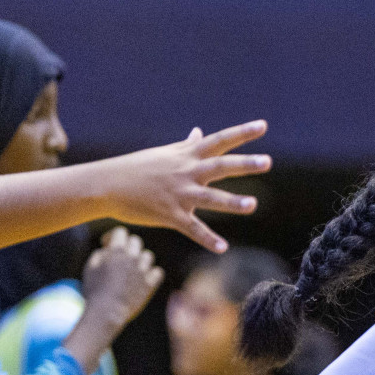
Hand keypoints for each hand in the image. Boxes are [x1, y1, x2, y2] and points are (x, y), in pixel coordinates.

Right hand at [81, 227, 163, 331]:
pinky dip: (151, 273)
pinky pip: (157, 271)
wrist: (106, 312)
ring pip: (147, 255)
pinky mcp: (150, 283)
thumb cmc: (94, 290)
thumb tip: (109, 248)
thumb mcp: (90, 268)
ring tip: (130, 269)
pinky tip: (142, 278)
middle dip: (127, 246)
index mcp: (116, 251)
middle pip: (135, 241)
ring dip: (139, 259)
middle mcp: (132, 257)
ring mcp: (143, 270)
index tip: (107, 245)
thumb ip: (101, 253)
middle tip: (119, 257)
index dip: (113, 236)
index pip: (120, 231)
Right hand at [98, 122, 270, 253]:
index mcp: (188, 156)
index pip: (220, 140)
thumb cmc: (138, 167)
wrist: (107, 184)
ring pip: (210, 198)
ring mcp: (179, 193)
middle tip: (267, 161)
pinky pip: (192, 228)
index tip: (264, 125)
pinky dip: (207, 239)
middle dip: (244, 164)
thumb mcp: (166, 153)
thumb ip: (187, 145)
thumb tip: (199, 131)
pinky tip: (222, 248)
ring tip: (252, 205)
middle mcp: (187, 172)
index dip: (242, 132)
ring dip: (232, 202)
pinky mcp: (170, 214)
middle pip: (220, 166)